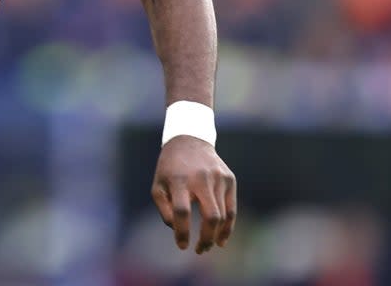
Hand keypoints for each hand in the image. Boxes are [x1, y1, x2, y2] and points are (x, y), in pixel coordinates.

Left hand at [151, 135, 235, 253]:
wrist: (189, 140)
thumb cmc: (170, 168)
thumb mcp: (158, 185)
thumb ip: (165, 209)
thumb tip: (177, 230)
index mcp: (179, 180)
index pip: (182, 212)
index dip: (182, 232)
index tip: (182, 246)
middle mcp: (201, 178)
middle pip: (210, 216)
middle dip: (205, 238)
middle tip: (200, 251)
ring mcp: (218, 178)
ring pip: (222, 215)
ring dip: (215, 236)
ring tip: (207, 246)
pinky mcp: (229, 179)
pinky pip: (232, 209)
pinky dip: (228, 227)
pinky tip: (221, 240)